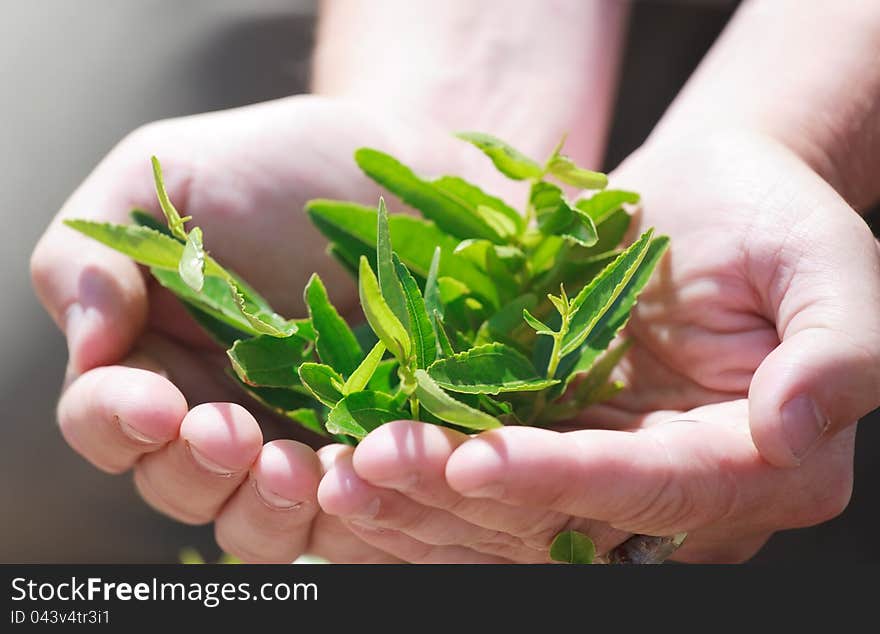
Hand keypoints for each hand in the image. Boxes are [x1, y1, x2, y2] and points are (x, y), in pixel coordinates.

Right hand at [29, 95, 449, 562]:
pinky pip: (346, 505)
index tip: (155, 404)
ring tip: (298, 469)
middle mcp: (213, 404)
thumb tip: (85, 349)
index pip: (102, 417)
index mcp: (150, 350)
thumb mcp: (165, 173)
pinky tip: (361, 471)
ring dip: (265, 508)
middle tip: (234, 435)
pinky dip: (345, 507)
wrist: (395, 168)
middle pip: (176, 483)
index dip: (115, 423)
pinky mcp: (365, 444)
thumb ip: (95, 252)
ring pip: (254, 516)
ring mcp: (292, 432)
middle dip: (195, 471)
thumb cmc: (274, 163)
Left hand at [318, 129, 879, 561]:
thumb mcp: (829, 264)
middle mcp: (671, 489)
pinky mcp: (548, 437)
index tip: (475, 462)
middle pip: (560, 521)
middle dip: (461, 500)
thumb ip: (839, 351)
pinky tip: (349, 464)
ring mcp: (600, 468)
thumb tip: (794, 430)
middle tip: (369, 465)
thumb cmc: (773, 216)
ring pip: (504, 517)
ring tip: (340, 472)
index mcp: (752, 466)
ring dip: (419, 502)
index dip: (563, 484)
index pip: (650, 491)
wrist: (705, 192)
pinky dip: (416, 478)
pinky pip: (476, 477)